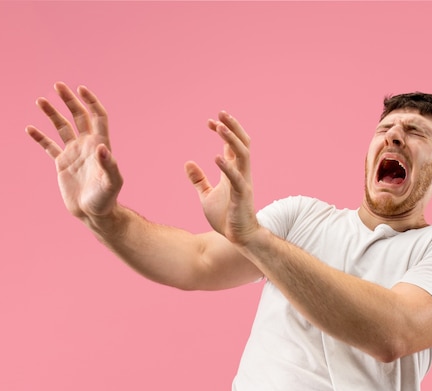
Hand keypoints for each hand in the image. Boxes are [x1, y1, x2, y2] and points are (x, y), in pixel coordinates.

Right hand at [26, 82, 122, 221]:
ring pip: (62, 127)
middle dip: (69, 100)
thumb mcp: (112, 183)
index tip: (81, 89)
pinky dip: (40, 137)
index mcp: (100, 145)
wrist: (93, 213)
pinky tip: (30, 128)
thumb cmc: (106, 199)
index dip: (91, 102)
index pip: (97, 116)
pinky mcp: (62, 163)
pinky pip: (49, 146)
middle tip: (58, 85)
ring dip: (52, 113)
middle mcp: (87, 145)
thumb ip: (109, 165)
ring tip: (40, 100)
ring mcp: (74, 153)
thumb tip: (102, 147)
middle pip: (78, 116)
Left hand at [185, 111, 259, 244]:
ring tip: (219, 127)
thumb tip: (188, 162)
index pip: (232, 145)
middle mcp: (242, 174)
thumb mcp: (207, 195)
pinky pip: (236, 178)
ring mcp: (243, 183)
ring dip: (231, 140)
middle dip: (233, 127)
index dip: (224, 131)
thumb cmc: (226, 217)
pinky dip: (227, 167)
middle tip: (221, 113)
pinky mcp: (242, 196)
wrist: (238, 237)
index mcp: (234, 172)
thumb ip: (199, 179)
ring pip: (243, 155)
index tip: (210, 121)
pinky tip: (216, 157)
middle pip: (242, 144)